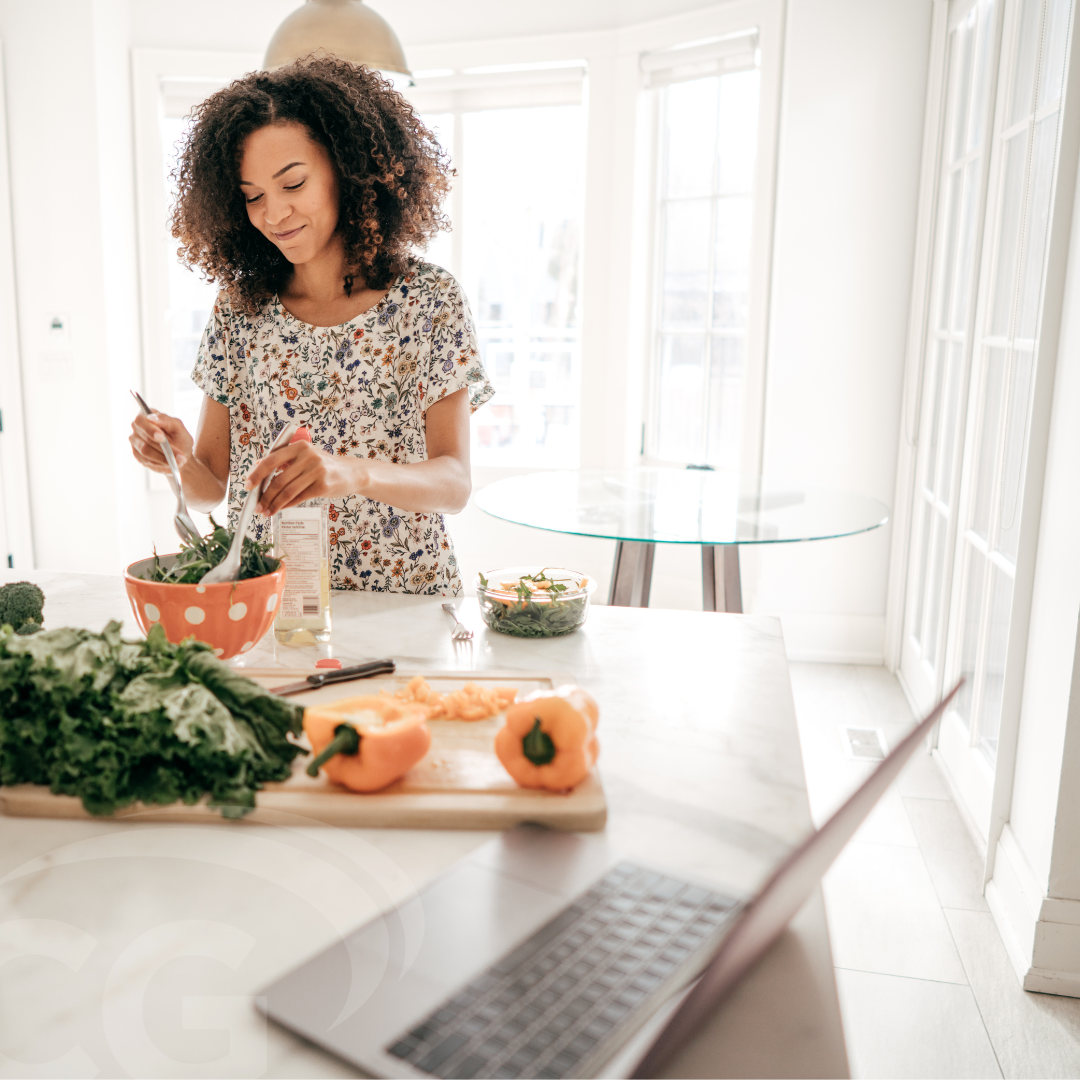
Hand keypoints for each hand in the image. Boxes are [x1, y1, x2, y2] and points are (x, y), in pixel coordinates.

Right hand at [130, 411, 194, 473]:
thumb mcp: (178, 428)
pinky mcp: (138, 455)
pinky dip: (160, 463)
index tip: (162, 438)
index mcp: (146, 416)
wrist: (180, 456)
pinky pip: (146, 460)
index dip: (150, 430)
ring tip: (180, 461)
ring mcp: (136, 442)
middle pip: (143, 438)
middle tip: (177, 455)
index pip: (141, 421)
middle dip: (162, 447)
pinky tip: (171, 464)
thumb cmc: (179, 438)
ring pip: (145, 451)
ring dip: (164, 457)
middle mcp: (137, 428)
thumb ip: (167, 420)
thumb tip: (152, 417)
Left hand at [245, 441, 363, 515]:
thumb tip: (258, 468)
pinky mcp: (323, 486)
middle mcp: (308, 456)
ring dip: (274, 504)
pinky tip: (280, 509)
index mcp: (300, 447)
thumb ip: (284, 460)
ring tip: (266, 512)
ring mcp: (317, 471)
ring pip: (287, 491)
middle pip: (278, 480)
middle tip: (256, 506)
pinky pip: (299, 498)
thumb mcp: (305, 456)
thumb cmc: (324, 466)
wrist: (351, 473)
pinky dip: (287, 505)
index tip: (248, 486)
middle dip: (264, 496)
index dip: (257, 474)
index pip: (271, 460)